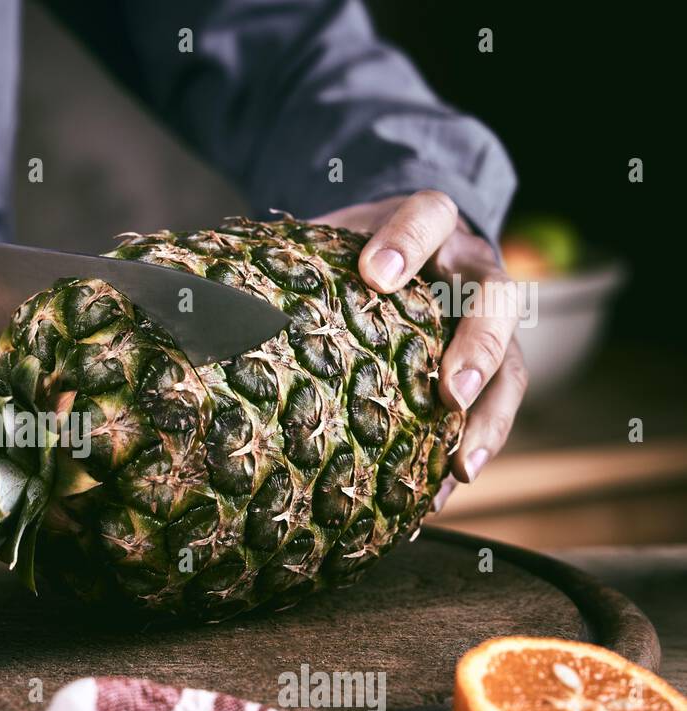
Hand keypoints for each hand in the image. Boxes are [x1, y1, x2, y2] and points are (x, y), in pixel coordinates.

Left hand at [318, 191, 526, 505]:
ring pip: (513, 364)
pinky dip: (468, 454)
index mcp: (430, 224)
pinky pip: (494, 412)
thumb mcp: (331, 240)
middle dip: (477, 345)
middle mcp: (471, 269)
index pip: (428, 215)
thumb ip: (296, 259)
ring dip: (489, 416)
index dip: (407, 242)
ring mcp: (490, 322)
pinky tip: (439, 494)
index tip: (375, 276)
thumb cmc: (353, 252)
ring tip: (461, 463)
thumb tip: (198, 298)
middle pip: (496, 295)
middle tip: (449, 391)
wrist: (400, 249)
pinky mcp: (494, 369)